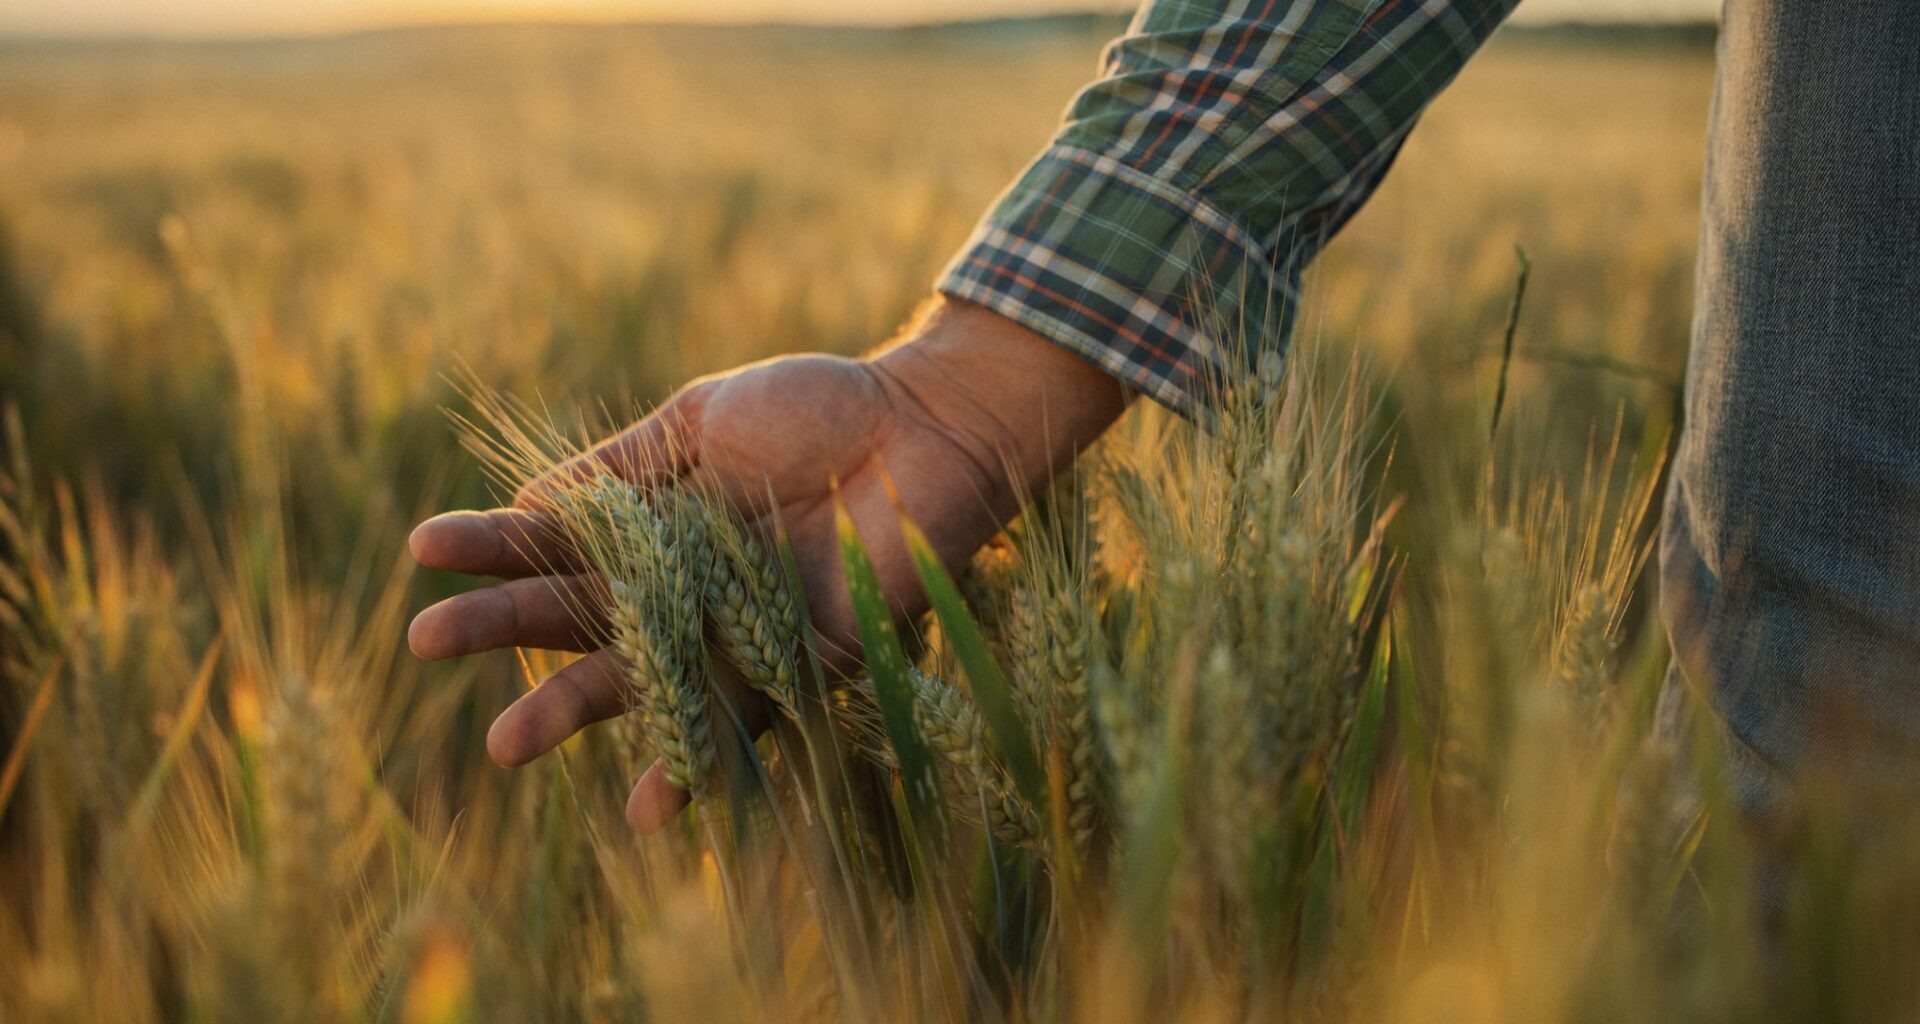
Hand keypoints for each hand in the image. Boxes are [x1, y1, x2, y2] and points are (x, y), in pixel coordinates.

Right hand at [406, 297, 1127, 831]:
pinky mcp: (805, 665)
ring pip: (645, 681)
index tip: (423, 549)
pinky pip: (748, 723)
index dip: (493, 547)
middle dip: (503, 631)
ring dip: (575, 712)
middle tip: (424, 643)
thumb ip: (623, 464)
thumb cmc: (817, 408)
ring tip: (504, 744)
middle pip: (581, 619)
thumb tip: (529, 502)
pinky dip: (701, 767)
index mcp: (655, 527)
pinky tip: (650, 808)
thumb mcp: (703, 419)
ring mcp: (739, 633)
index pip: (556, 545)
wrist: (928, 424)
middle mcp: (686, 590)